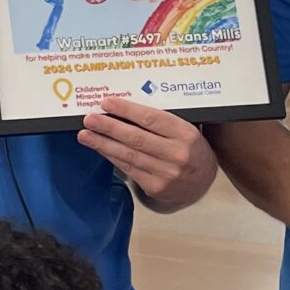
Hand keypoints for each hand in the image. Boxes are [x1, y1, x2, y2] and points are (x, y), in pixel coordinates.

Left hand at [79, 99, 217, 210]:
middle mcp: (176, 154)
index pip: (151, 119)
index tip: (107, 103)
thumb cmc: (191, 150)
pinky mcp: (155, 187)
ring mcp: (165, 173)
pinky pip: (129, 168)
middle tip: (90, 119)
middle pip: (136, 138)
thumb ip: (162, 122)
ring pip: (128, 155)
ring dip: (103, 144)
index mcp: (186, 134)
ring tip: (86, 135)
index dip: (126, 110)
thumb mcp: (185, 131)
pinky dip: (112, 157)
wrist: (203, 184)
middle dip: (109, 127)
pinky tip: (101, 148)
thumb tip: (124, 110)